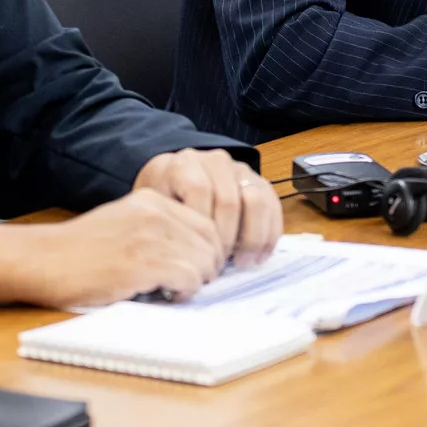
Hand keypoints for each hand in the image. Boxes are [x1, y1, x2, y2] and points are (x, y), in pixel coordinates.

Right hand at [0, 190, 229, 309]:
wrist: (43, 260)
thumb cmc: (80, 251)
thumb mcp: (124, 223)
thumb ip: (158, 229)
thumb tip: (196, 253)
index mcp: (152, 200)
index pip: (207, 222)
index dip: (210, 250)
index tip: (198, 268)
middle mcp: (156, 212)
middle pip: (211, 241)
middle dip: (208, 267)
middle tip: (190, 283)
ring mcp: (150, 236)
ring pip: (204, 261)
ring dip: (196, 281)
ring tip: (175, 290)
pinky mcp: (143, 263)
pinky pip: (189, 277)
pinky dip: (185, 291)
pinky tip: (167, 295)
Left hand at [134, 147, 282, 268]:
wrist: (176, 183)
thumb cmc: (164, 202)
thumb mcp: (153, 208)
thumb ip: (164, 224)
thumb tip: (179, 259)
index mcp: (185, 164)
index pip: (200, 191)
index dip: (202, 227)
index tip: (198, 256)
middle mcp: (215, 161)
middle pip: (230, 200)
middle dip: (227, 239)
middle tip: (220, 265)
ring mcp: (241, 170)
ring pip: (257, 201)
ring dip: (252, 238)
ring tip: (242, 263)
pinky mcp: (260, 182)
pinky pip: (273, 207)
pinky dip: (269, 235)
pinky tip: (258, 257)